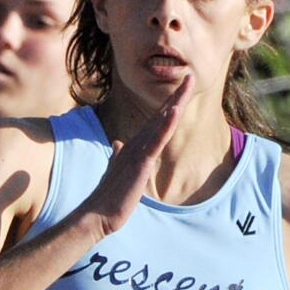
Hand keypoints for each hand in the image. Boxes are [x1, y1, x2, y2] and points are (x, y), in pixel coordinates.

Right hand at [83, 76, 193, 236]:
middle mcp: (137, 143)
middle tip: (190, 77)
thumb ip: (118, 155)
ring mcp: (139, 152)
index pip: (155, 121)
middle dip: (177, 96)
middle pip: (161, 115)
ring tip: (187, 85)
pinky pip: (156, 141)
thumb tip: (117, 143)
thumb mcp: (117, 169)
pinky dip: (165, 125)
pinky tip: (174, 111)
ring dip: (175, 103)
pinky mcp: (141, 163)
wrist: (98, 212)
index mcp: (135, 146)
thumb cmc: (109, 194)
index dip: (170, 105)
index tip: (182, 90)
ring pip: (161, 123)